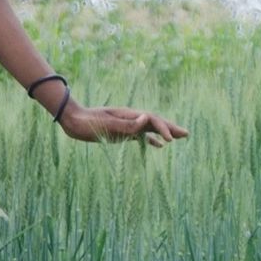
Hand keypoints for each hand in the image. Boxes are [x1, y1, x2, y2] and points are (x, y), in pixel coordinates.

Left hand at [58, 101, 189, 147]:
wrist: (73, 121)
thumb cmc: (87, 123)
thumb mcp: (105, 125)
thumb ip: (126, 124)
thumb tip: (146, 118)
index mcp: (128, 115)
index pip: (151, 120)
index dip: (162, 129)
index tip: (170, 140)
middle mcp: (130, 118)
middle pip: (155, 122)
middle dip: (170, 128)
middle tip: (186, 133)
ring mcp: (127, 125)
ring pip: (151, 128)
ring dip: (165, 132)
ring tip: (179, 138)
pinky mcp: (122, 132)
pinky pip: (141, 135)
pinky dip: (152, 140)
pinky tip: (159, 145)